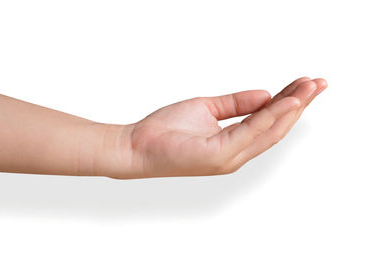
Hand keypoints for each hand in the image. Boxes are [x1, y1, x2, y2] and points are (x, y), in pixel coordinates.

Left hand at [98, 77, 326, 177]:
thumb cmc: (166, 131)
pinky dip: (271, 115)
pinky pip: (251, 131)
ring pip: (269, 130)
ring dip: (292, 108)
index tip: (305, 85)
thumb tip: (265, 94)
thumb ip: (236, 104)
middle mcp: (236, 153)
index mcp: (233, 144)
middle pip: (276, 127)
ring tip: (310, 88)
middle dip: (299, 105)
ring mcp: (229, 156)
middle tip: (318, 84)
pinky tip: (288, 100)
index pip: (268, 122)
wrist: (136, 146)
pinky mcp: (219, 155)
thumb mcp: (206, 109)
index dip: (289, 104)